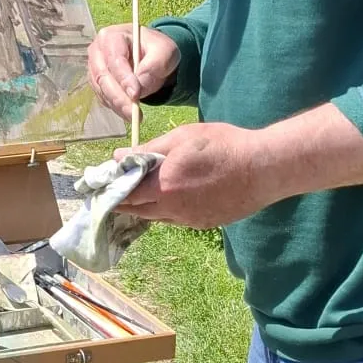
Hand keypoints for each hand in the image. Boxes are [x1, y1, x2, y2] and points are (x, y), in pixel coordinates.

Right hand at [86, 22, 178, 120]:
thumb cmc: (156, 49)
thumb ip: (155, 65)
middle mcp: (97, 51)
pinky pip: (103, 98)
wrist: (151, 55)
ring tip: (135, 117)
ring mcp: (94, 68)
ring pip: (101, 90)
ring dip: (117, 105)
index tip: (136, 94)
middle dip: (119, 97)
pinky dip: (116, 107)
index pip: (114, 59)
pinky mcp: (97, 83)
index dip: (124, 78)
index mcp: (111, 37)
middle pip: (103, 77)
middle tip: (134, 114)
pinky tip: (129, 111)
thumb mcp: (164, 51)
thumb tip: (140, 87)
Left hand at [114, 122, 277, 229]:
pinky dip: (165, 209)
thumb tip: (118, 157)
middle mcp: (173, 209)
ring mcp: (190, 220)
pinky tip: (169, 196)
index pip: (124, 195)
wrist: (265, 168)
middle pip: (136, 209)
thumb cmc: (224, 145)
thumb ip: (148, 150)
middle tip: (112, 188)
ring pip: (155, 216)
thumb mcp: (182, 138)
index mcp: (163, 187)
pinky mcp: (204, 224)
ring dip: (144, 205)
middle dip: (122, 200)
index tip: (97, 185)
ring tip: (138, 191)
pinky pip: (175, 219)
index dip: (109, 190)